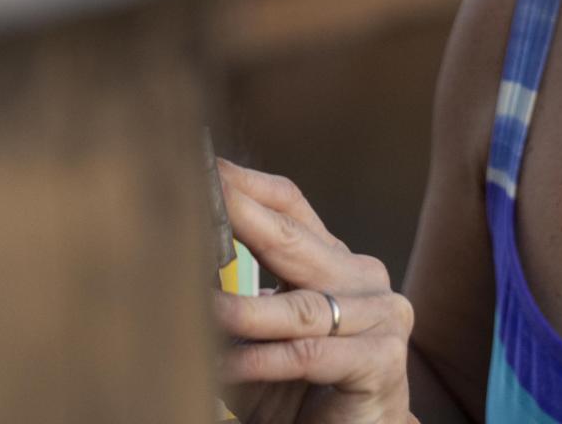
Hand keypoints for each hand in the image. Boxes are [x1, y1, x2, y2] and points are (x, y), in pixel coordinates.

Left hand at [215, 159, 416, 423]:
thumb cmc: (300, 392)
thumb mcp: (262, 335)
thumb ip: (237, 296)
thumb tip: (177, 253)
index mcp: (336, 262)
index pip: (291, 207)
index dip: (247, 187)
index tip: (203, 169)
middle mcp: (364, 280)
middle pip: (297, 242)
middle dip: (243, 219)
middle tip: (200, 199)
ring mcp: (382, 317)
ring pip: (302, 307)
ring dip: (244, 312)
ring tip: (198, 308)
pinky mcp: (383, 361)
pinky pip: (312, 356)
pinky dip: (264, 361)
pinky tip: (227, 365)